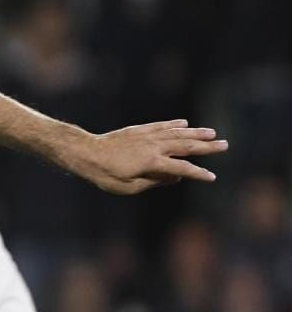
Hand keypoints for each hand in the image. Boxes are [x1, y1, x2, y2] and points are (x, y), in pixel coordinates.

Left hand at [68, 119, 226, 193]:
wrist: (86, 153)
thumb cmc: (105, 175)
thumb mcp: (129, 187)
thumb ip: (154, 182)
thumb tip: (175, 177)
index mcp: (152, 163)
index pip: (182, 169)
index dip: (198, 173)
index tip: (212, 177)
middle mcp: (153, 146)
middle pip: (186, 146)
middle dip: (207, 146)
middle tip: (225, 145)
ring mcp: (147, 136)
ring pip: (177, 133)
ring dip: (196, 133)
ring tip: (212, 133)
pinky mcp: (139, 130)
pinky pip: (161, 126)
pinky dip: (174, 124)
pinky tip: (185, 124)